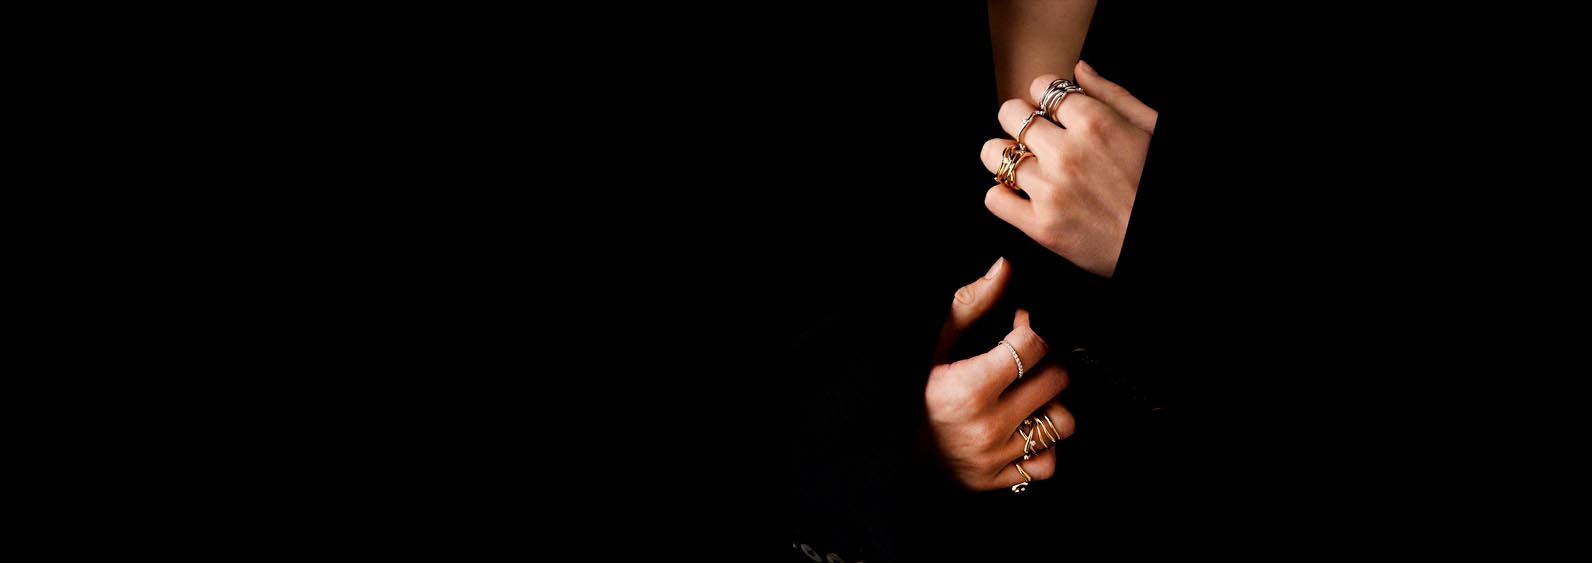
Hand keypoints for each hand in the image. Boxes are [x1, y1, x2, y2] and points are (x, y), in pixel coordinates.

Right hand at [925, 257, 1074, 490]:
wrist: (895, 454)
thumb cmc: (918, 391)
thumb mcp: (935, 345)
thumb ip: (972, 305)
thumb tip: (1005, 267)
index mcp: (968, 387)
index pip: (1033, 345)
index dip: (1032, 329)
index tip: (1021, 329)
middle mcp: (986, 426)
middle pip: (1056, 379)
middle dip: (1046, 364)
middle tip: (1026, 363)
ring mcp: (997, 458)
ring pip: (1062, 422)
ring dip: (1051, 407)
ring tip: (1027, 399)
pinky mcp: (1002, 482)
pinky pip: (1049, 463)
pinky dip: (1042, 448)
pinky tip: (1023, 432)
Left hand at [981, 60, 1158, 277]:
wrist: (1161, 239)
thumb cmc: (1159, 183)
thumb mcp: (1151, 128)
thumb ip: (1113, 95)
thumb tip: (1079, 69)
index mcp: (1095, 123)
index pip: (1040, 86)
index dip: (1045, 97)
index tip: (1052, 112)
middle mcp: (1066, 153)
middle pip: (1010, 113)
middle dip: (1020, 120)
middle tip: (1036, 137)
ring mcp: (1050, 190)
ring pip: (993, 153)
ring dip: (1005, 155)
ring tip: (1023, 164)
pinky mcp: (1041, 226)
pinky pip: (994, 198)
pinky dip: (1002, 195)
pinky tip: (1020, 195)